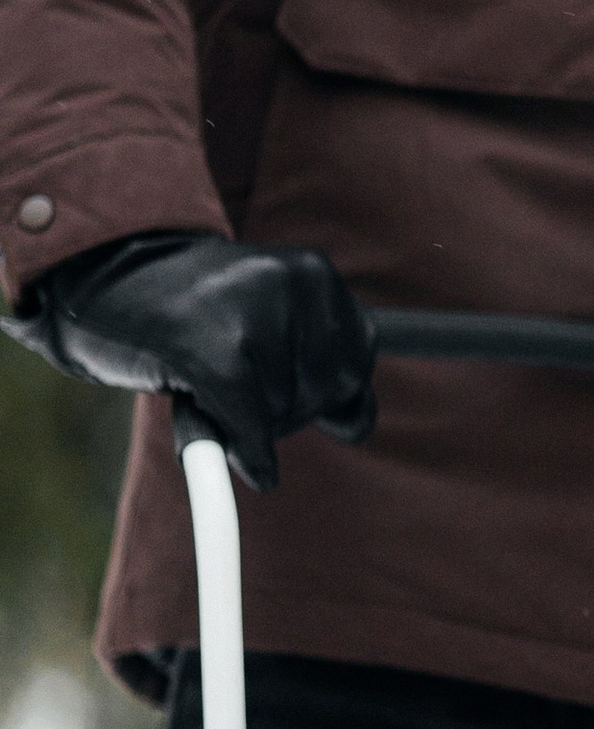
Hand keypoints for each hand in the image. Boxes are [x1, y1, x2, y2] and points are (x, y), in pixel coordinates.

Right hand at [4, 231, 375, 491]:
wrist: (101, 274)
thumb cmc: (191, 310)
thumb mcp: (270, 321)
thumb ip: (322, 365)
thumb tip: (356, 424)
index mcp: (314, 273)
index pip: (357, 360)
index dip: (323, 392)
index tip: (282, 388)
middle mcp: (293, 283)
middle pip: (327, 392)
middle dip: (287, 407)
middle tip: (234, 384)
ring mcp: (252, 312)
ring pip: (285, 411)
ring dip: (250, 418)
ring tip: (202, 376)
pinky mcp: (211, 349)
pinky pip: (249, 426)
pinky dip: (244, 451)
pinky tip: (228, 454)